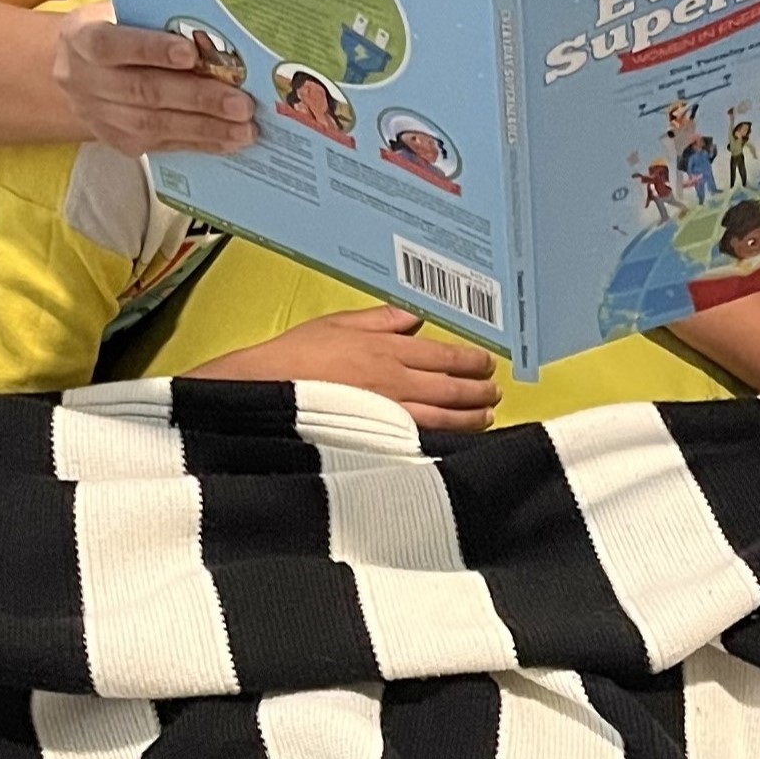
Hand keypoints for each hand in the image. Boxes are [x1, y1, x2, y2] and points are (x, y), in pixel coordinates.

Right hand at [52, 9, 256, 155]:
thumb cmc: (115, 29)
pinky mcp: (118, 141)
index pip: (111, 46)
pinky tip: (229, 139)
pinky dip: (199, 142)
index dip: (151, 50)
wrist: (76, 70)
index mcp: (83, 39)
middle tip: (240, 104)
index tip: (190, 53)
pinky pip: (161, 145)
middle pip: (143, 92)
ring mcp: (99, 116)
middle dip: (197, 98)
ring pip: (154, 125)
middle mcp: (85, 81)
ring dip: (205, 128)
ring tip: (244, 128)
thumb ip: (155, 18)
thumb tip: (214, 28)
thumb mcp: (123, 11)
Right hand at [193, 306, 498, 431]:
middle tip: (494, 391)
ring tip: (486, 416)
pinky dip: (445, 441)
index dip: (470, 360)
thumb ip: (381, 320)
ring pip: (445, 418)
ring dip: (470, 417)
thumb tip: (413, 316)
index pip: (444, 356)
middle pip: (451, 388)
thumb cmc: (295, 359)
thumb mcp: (337, 324)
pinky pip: (423, 441)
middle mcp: (396, 383)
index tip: (486, 363)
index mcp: (388, 351)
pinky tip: (455, 442)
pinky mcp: (378, 442)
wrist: (264, 393)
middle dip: (478, 390)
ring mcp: (389, 416)